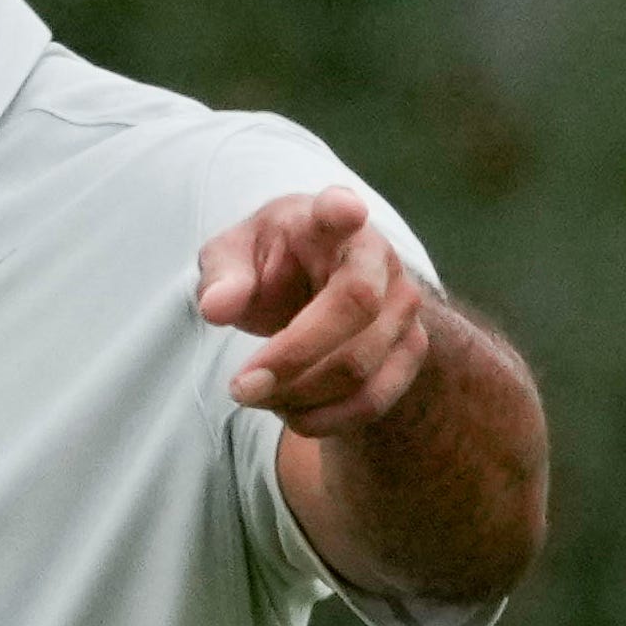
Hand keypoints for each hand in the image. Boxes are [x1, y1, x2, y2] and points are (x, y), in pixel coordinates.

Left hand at [196, 185, 428, 438]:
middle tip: (239, 388)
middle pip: (354, 307)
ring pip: (362, 365)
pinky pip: (374, 399)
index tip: (344, 208)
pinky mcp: (409, 349)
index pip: (339, 209)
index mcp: (325, 219)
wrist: (312, 291)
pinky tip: (288, 413)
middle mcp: (376, 256)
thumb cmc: (266, 264)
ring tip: (255, 397)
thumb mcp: (231, 259)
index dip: (343, 210)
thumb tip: (215, 308)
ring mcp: (402, 304)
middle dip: (293, 357)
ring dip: (300, 396)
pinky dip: (325, 418)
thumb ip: (222, 278)